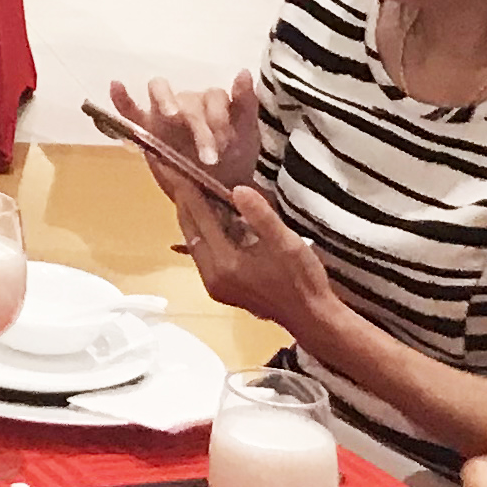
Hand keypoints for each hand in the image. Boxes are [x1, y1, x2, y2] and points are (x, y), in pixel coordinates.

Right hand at [105, 70, 261, 192]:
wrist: (220, 190)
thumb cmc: (234, 159)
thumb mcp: (248, 133)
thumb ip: (246, 103)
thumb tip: (243, 71)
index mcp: (212, 102)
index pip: (213, 96)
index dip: (219, 116)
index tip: (226, 143)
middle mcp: (187, 102)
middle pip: (188, 99)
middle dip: (199, 128)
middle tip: (209, 158)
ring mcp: (163, 113)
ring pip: (160, 93)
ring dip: (165, 101)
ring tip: (171, 115)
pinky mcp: (145, 128)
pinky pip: (130, 110)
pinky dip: (122, 98)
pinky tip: (117, 86)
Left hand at [171, 180, 337, 333]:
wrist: (311, 318)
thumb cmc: (303, 280)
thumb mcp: (287, 244)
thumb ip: (262, 217)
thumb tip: (237, 190)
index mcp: (225, 264)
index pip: (199, 219)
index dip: (188, 192)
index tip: (175, 167)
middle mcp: (212, 276)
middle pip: (190, 230)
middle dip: (183, 201)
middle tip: (175, 173)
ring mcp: (214, 285)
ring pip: (195, 241)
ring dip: (192, 217)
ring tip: (189, 188)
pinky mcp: (220, 288)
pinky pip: (204, 252)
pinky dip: (203, 232)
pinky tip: (210, 217)